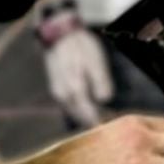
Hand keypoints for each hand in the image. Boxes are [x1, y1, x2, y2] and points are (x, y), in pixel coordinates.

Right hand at [38, 11, 112, 127]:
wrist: (60, 34)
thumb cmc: (81, 46)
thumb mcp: (96, 61)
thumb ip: (100, 82)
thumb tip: (104, 100)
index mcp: (75, 89)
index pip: (87, 113)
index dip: (98, 121)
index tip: (108, 129)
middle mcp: (63, 94)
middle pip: (78, 116)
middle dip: (90, 122)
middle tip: (104, 128)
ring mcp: (57, 92)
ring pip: (71, 112)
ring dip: (82, 118)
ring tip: (97, 121)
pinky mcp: (55, 87)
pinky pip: (66, 105)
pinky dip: (76, 110)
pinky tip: (85, 109)